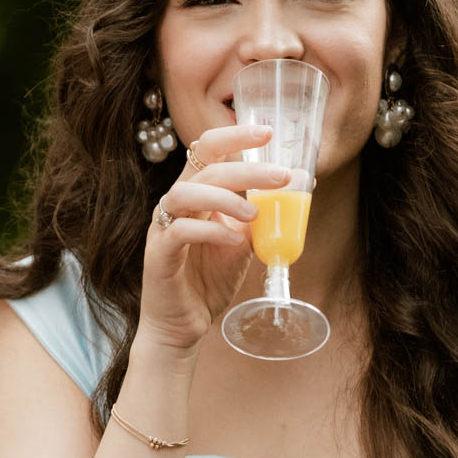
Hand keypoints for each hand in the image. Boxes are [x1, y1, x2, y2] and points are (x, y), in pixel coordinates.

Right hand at [138, 124, 289, 353]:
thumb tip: (298, 189)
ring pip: (185, 193)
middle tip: (282, 175)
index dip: (235, 137)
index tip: (269, 133)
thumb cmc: (208, 281)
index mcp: (196, 195)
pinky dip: (210, 231)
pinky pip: (180, 231)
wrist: (183, 325)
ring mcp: (164, 228)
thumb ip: (259, 218)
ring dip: (225, 198)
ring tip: (253, 213)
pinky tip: (233, 240)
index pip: (209, 151)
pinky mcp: (159, 254)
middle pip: (206, 169)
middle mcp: (176, 205)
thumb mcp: (242, 244)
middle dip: (247, 168)